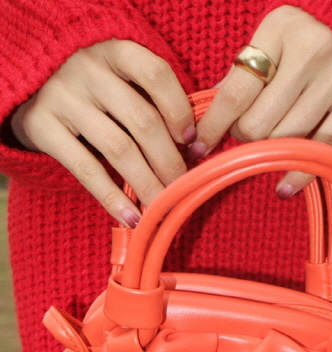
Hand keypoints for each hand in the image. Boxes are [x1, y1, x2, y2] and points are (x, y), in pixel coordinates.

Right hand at [11, 40, 194, 226]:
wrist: (34, 88)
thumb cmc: (98, 91)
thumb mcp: (124, 82)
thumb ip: (155, 104)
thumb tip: (195, 151)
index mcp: (115, 51)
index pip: (156, 74)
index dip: (179, 110)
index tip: (192, 142)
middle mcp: (87, 68)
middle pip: (143, 121)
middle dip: (170, 161)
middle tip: (183, 186)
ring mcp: (62, 96)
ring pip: (119, 148)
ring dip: (147, 183)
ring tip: (163, 206)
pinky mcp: (41, 126)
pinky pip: (86, 169)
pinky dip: (113, 197)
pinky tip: (132, 217)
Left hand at [190, 6, 331, 197]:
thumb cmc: (311, 31)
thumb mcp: (274, 35)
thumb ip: (245, 68)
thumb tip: (212, 112)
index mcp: (280, 30)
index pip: (235, 92)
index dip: (213, 126)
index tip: (199, 146)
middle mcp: (310, 54)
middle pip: (259, 124)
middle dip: (244, 137)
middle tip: (246, 134)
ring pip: (287, 139)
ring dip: (268, 151)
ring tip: (268, 146)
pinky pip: (322, 148)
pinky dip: (300, 172)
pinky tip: (283, 187)